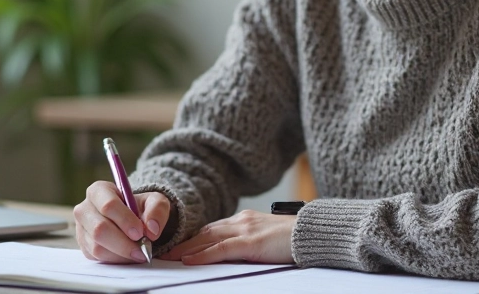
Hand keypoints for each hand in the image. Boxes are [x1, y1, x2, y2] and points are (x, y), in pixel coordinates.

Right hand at [74, 182, 172, 263]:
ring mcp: (82, 229)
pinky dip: (116, 259)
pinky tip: (128, 256)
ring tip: (138, 253)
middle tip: (141, 249)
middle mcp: (85, 209)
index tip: (139, 232)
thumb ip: (157, 209)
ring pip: (97, 246)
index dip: (124, 220)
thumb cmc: (140, 207)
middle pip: (100, 229)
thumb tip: (151, 229)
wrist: (133, 219)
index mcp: (99, 191)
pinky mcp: (84, 246)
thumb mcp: (154, 201)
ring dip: (121, 253)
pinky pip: (97, 257)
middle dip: (123, 242)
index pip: (108, 205)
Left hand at [162, 209, 295, 264]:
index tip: (178, 246)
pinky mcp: (251, 242)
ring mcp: (245, 230)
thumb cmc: (294, 239)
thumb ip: (250, 240)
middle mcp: (242, 220)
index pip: (212, 228)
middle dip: (184, 242)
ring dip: (187, 248)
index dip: (194, 237)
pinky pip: (220, 249)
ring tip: (170, 257)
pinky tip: (189, 260)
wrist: (313, 233)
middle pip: (205, 232)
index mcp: (245, 219)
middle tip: (165, 252)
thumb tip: (234, 253)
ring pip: (208, 239)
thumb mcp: (267, 237)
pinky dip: (202, 255)